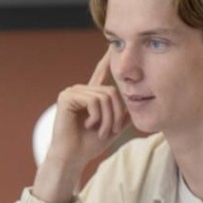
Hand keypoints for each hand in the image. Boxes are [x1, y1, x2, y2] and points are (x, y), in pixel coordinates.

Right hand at [32, 53, 126, 202]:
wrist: (73, 158)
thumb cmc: (90, 145)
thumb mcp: (112, 127)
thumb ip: (122, 114)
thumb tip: (135, 100)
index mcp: (90, 95)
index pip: (101, 73)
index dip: (107, 59)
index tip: (112, 44)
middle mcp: (81, 90)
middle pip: (112, 92)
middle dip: (116, 114)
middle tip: (111, 131)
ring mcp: (72, 92)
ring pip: (105, 97)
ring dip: (108, 119)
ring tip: (101, 131)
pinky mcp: (67, 98)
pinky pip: (93, 101)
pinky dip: (97, 117)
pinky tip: (89, 125)